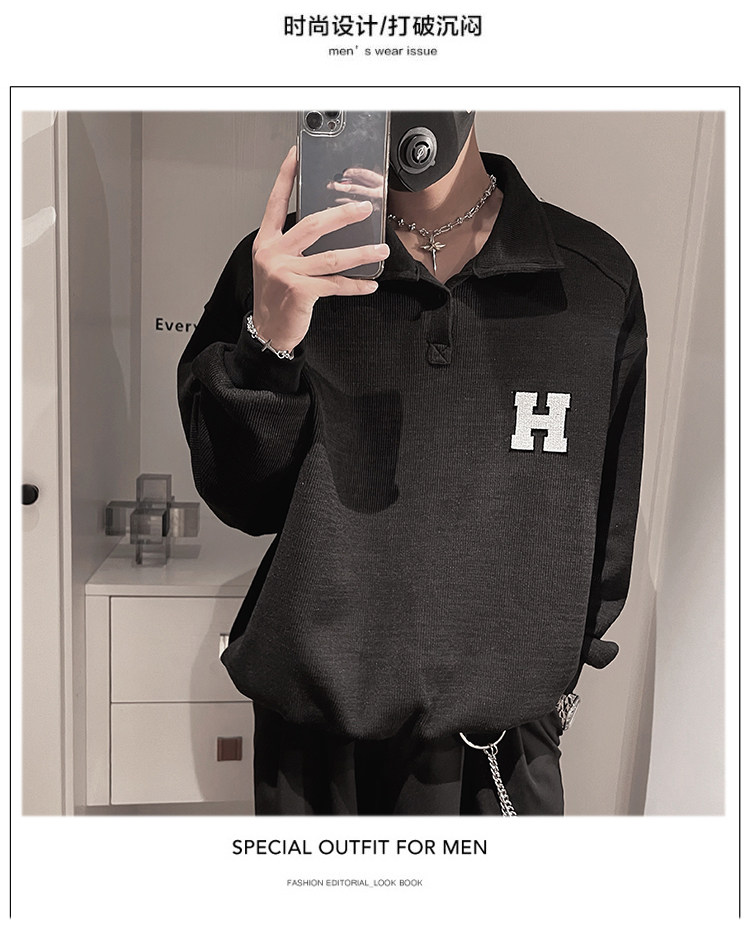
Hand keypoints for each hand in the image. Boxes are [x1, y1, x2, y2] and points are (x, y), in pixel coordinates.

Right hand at [251, 147, 389, 352]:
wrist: (268, 331)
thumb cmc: (275, 297)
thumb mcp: (276, 265)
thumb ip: (293, 244)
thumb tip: (327, 226)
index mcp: (266, 241)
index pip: (276, 202)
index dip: (286, 176)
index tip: (297, 154)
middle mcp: (273, 253)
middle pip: (313, 225)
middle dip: (342, 215)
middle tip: (365, 209)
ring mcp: (285, 272)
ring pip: (331, 257)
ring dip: (360, 253)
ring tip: (380, 250)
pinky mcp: (299, 292)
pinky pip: (335, 285)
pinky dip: (355, 285)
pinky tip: (369, 284)